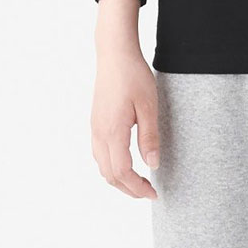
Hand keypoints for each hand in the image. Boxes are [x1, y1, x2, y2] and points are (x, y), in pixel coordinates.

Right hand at [91, 0, 158, 198]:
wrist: (114, 54)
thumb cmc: (133, 76)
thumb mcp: (148, 106)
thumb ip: (150, 137)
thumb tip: (153, 164)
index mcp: (112, 132)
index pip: (122, 173)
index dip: (137, 188)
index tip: (153, 193)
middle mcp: (99, 134)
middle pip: (109, 175)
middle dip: (128, 189)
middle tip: (148, 192)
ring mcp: (94, 128)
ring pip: (102, 166)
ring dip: (119, 179)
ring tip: (139, 181)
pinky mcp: (95, 122)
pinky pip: (99, 154)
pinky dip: (111, 166)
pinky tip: (125, 162)